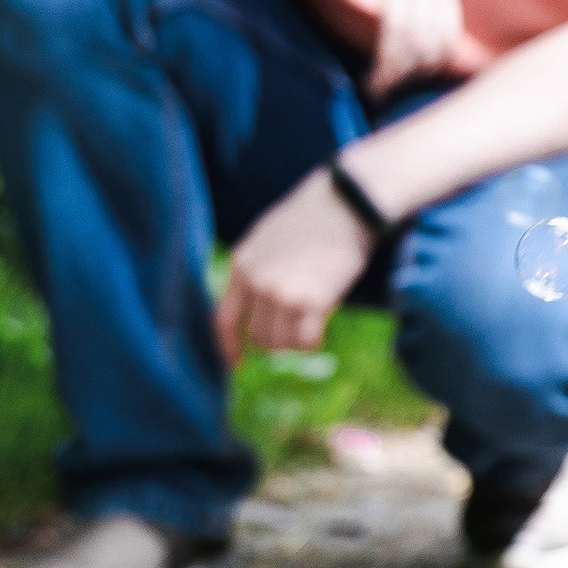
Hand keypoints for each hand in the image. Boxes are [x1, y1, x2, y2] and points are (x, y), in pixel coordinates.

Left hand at [216, 169, 371, 365]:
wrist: (344, 204)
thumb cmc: (311, 219)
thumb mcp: (267, 239)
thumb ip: (256, 272)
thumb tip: (255, 310)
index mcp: (242, 265)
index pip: (223, 319)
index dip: (229, 347)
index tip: (236, 363)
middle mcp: (256, 282)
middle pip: (258, 336)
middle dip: (276, 340)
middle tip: (297, 327)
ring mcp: (282, 293)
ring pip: (281, 343)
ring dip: (296, 340)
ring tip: (311, 319)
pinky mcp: (311, 301)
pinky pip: (306, 341)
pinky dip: (314, 339)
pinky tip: (322, 324)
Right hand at [332, 0, 465, 92]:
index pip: (448, 31)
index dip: (433, 59)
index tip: (408, 75)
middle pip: (437, 43)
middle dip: (416, 73)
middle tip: (390, 89)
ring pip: (418, 43)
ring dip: (398, 74)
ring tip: (377, 89)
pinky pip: (396, 30)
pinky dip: (387, 58)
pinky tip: (374, 71)